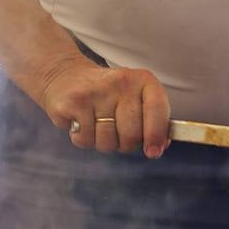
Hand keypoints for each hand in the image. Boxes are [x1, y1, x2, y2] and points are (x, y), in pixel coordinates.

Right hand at [35, 55, 170, 158]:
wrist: (68, 77)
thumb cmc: (109, 95)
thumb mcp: (136, 99)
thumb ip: (152, 121)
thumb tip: (159, 147)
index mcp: (143, 80)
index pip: (157, 108)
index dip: (157, 134)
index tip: (154, 152)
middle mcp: (121, 82)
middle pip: (132, 134)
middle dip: (125, 144)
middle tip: (117, 131)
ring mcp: (96, 91)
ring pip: (108, 142)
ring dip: (103, 143)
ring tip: (97, 124)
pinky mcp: (74, 102)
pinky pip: (85, 140)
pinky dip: (83, 139)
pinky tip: (81, 122)